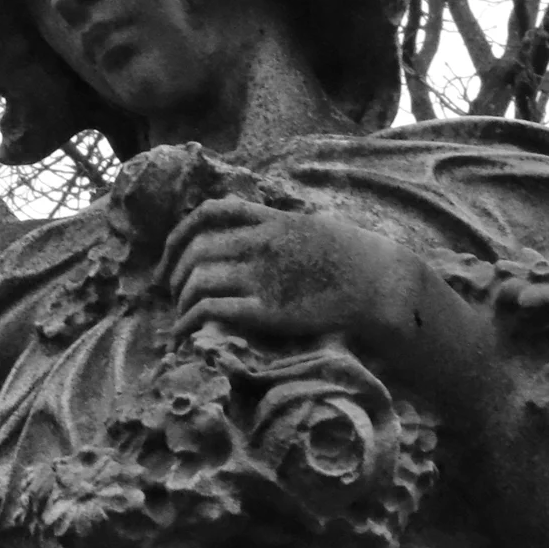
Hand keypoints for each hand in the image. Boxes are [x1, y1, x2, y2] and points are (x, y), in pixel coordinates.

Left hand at [166, 195, 416, 361]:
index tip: (170, 255)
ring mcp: (262, 276)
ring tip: (179, 315)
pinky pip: (211, 310)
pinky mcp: (266, 310)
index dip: (180, 235)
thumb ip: (279, 227)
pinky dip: (188, 322)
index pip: (209, 214)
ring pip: (198, 280)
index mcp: (270, 219)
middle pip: (196, 251)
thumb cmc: (352, 256)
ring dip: (180, 300)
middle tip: (171, 293)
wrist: (378, 283)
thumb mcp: (312, 226)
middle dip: (174, 274)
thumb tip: (258, 232)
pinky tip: (183, 334)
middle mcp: (260, 243)